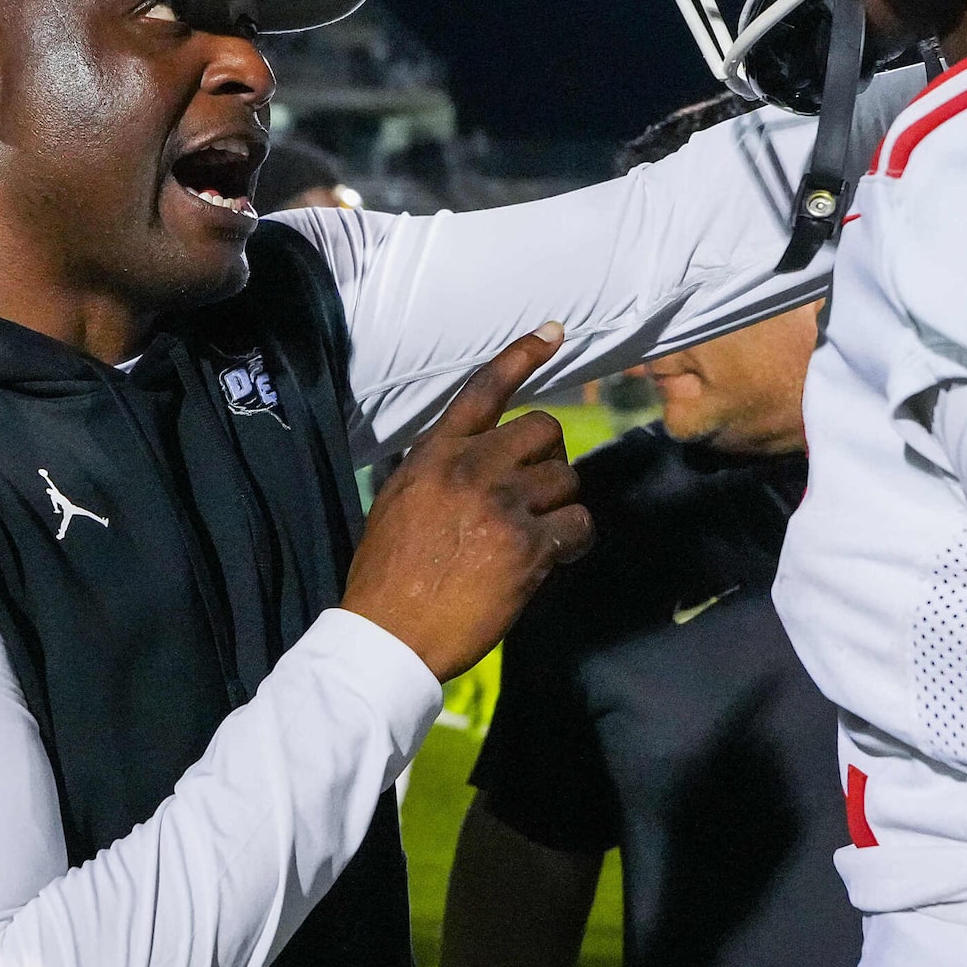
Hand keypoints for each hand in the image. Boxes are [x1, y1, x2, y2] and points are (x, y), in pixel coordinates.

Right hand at [342, 326, 593, 681]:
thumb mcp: (399, 502)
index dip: (522, 355)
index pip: (484, 391)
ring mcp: (503, 505)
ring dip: (559, 504)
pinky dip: (575, 540)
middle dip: (549, 456)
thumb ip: (438, 471)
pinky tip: (557, 555)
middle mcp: (471, 469)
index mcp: (435, 455)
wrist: (388, 634)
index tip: (555, 332)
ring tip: (538, 534)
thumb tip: (473, 457)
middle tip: (537, 490)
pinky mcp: (528, 546)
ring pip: (565, 478)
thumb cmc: (388, 577)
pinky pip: (578, 524)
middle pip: (543, 430)